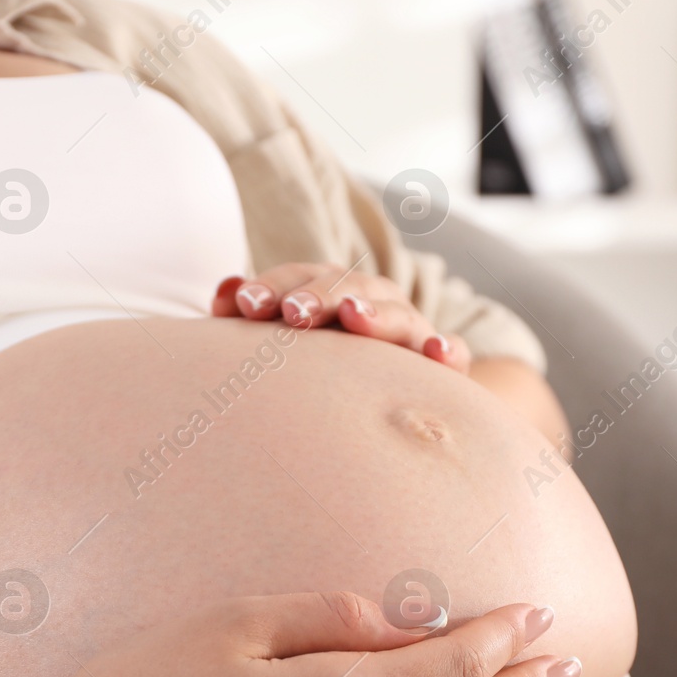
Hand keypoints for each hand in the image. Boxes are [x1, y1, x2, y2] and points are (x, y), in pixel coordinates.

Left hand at [213, 264, 470, 372]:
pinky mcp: (443, 367)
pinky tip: (434, 352)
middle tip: (292, 313)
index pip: (300, 278)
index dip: (272, 286)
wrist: (389, 398)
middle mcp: (372, 303)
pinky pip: (452, 354)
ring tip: (352, 316)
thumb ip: (255, 318)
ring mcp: (410, 332)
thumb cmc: (322, 367)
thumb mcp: (285, 342)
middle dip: (318, 296)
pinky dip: (446, 350)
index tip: (243, 306)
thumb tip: (224, 293)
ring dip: (375, 313)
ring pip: (397, 314)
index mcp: (330, 291)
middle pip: (347, 288)